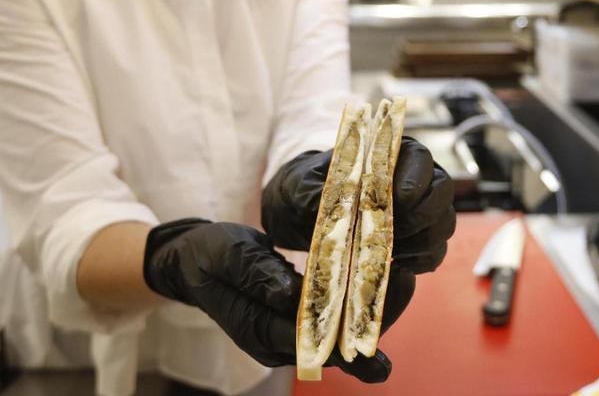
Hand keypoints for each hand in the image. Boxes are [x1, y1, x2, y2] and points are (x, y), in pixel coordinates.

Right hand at [142, 219, 401, 381]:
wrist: (193, 264)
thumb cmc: (209, 256)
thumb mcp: (227, 254)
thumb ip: (256, 274)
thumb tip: (290, 294)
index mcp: (259, 329)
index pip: (314, 338)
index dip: (351, 320)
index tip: (381, 294)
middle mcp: (278, 343)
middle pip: (336, 343)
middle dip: (373, 316)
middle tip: (406, 280)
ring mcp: (288, 336)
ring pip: (340, 334)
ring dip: (371, 310)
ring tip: (404, 278)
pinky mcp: (297, 322)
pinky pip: (334, 320)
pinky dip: (358, 303)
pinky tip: (383, 281)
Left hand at [262, 137, 455, 272]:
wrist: (305, 214)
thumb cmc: (307, 189)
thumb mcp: (300, 185)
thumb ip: (311, 190)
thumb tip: (324, 204)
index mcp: (391, 152)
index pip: (420, 159)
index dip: (414, 181)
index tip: (395, 202)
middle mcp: (416, 177)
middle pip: (442, 192)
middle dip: (422, 216)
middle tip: (394, 234)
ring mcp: (423, 209)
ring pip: (443, 223)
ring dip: (422, 241)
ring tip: (391, 252)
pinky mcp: (420, 240)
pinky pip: (435, 252)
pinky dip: (419, 261)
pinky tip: (394, 265)